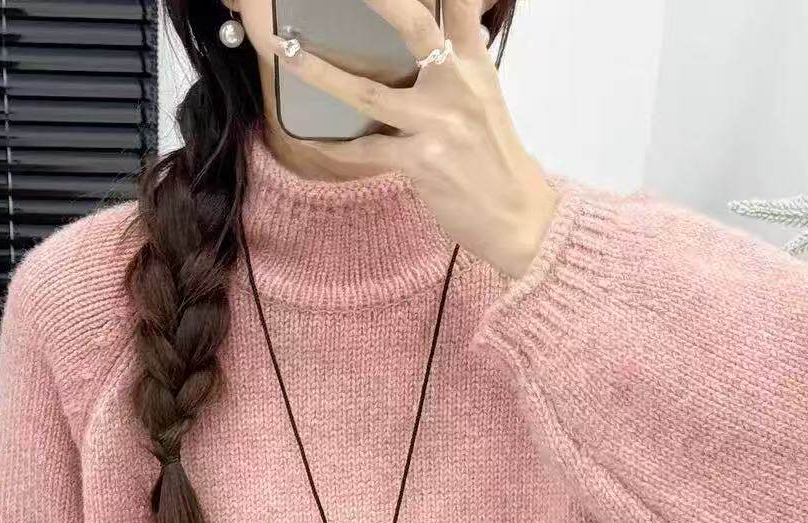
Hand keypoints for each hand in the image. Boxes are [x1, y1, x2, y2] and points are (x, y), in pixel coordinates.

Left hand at [271, 0, 558, 278]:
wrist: (516, 217)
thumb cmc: (495, 161)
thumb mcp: (486, 99)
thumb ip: (461, 63)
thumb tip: (442, 38)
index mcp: (475, 65)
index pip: (460, 6)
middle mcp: (457, 85)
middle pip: (415, 26)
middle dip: (383, 1)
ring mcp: (437, 123)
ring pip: (368, 92)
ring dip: (323, 73)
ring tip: (290, 53)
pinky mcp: (421, 161)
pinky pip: (366, 149)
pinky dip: (337, 146)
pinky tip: (312, 139)